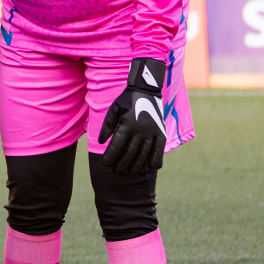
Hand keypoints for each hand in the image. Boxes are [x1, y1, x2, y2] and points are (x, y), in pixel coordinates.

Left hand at [98, 57, 167, 174]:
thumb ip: (107, 127)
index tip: (105, 164)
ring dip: (136, 165)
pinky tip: (150, 166)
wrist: (146, 90)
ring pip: (144, 154)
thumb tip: (101, 143)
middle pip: (129, 153)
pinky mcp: (161, 132)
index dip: (110, 157)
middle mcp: (140, 130)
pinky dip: (155, 159)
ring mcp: (152, 132)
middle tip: (116, 171)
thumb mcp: (113, 110)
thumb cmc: (126, 101)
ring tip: (129, 172)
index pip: (116, 147)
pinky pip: (159, 150)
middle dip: (121, 164)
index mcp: (126, 124)